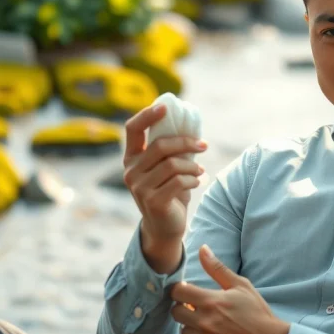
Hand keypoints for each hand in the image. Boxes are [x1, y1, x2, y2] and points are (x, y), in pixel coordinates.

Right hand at [123, 104, 207, 272]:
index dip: (147, 115)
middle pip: (160, 146)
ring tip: (200, 171)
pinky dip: (193, 180)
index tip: (166, 107)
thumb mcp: (166, 167)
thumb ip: (170, 150)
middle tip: (203, 145)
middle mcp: (130, 171)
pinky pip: (179, 182)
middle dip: (186, 143)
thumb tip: (190, 125)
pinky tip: (197, 182)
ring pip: (172, 165)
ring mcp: (139, 188)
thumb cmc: (168, 190)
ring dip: (192, 166)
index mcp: (131, 158)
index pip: (132, 128)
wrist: (165, 226)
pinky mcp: (153, 201)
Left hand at [169, 244, 290, 333]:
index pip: (178, 292)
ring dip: (190, 324)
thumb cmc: (256, 311)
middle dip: (183, 306)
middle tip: (196, 305)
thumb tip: (202, 248)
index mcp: (211, 302)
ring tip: (205, 321)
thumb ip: (217, 268)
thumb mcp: (240, 285)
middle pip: (176, 312)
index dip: (180, 289)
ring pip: (183, 330)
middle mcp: (205, 322)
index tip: (187, 290)